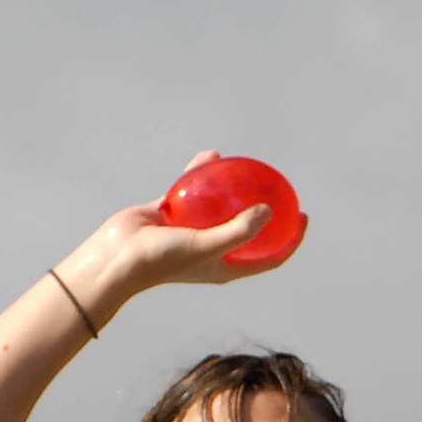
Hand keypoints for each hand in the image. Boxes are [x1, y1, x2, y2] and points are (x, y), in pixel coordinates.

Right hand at [51, 151, 310, 317]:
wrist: (117, 256)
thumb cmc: (164, 259)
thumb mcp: (207, 246)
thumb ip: (239, 231)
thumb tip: (268, 211)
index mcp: (226, 266)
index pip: (269, 256)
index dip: (291, 239)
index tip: (304, 216)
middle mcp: (212, 249)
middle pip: (249, 230)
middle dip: (267, 212)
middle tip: (281, 188)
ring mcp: (191, 230)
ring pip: (219, 206)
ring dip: (232, 188)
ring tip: (247, 167)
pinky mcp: (171, 213)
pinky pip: (193, 190)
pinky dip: (201, 175)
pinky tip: (212, 156)